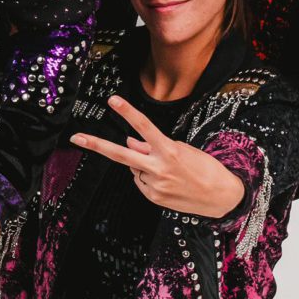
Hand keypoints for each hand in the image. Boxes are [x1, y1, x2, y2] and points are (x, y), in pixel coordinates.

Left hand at [70, 97, 246, 218]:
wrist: (222, 197)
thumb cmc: (205, 168)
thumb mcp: (182, 150)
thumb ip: (152, 146)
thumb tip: (130, 143)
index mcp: (169, 151)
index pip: (144, 127)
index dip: (127, 112)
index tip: (112, 100)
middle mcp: (159, 168)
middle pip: (121, 154)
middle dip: (96, 145)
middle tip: (76, 137)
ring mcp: (154, 185)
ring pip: (134, 168)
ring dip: (143, 165)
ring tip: (168, 171)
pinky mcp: (153, 198)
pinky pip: (140, 182)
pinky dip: (148, 178)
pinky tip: (167, 181)